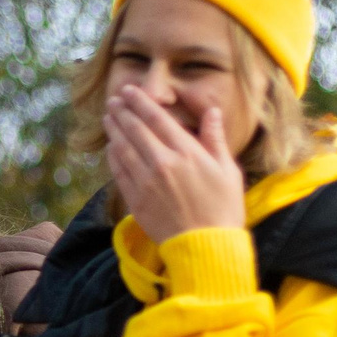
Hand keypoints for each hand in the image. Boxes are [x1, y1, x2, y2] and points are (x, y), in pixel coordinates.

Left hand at [103, 87, 247, 245]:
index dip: (141, 102)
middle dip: (123, 111)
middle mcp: (163, 163)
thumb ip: (215, 139)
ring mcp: (146, 182)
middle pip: (135, 129)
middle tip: (114, 99)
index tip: (130, 91)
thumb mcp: (227, 170)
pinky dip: (112, 156)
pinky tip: (110, 147)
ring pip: (123, 148)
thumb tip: (212, 112)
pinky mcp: (135, 200)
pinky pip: (118, 172)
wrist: (205, 246)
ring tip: (108, 117)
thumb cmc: (223, 208)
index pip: (157, 119)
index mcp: (187, 152)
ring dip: (114, 130)